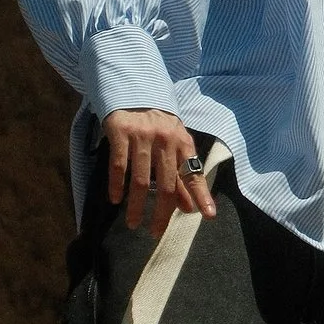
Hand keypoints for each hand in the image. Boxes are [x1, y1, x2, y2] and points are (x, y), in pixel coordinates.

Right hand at [104, 108, 215, 236]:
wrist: (135, 92)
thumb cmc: (158, 125)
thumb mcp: (174, 146)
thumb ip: (182, 176)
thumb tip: (188, 208)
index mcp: (183, 143)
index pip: (193, 174)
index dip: (201, 195)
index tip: (208, 215)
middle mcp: (165, 140)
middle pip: (167, 183)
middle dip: (162, 212)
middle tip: (155, 232)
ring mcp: (142, 136)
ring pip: (142, 179)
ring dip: (136, 205)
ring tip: (133, 223)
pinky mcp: (121, 132)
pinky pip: (119, 166)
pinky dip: (117, 185)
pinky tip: (115, 200)